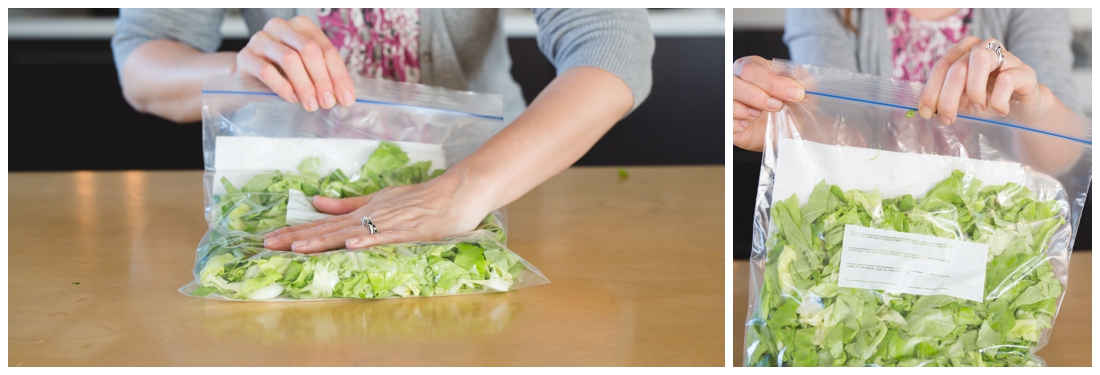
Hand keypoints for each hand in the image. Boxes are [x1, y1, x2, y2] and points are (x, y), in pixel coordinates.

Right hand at [236, 16, 355, 111]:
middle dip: (322, 79)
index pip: (326, 49)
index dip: (338, 75)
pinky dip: (283, 87)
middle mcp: (281, 27)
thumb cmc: (284, 74)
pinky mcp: (245, 56)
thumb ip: (325, 77)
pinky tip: (292, 99)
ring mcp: (261, 39)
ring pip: (289, 58)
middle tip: (328, 103)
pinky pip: (267, 70)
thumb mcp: (308, 72)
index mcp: (302, 26)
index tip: (346, 98)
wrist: (249, 80)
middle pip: (309, 50)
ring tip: (311, 105)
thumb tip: (345, 97)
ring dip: (304, 85)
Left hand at [261, 173, 491, 252]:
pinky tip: (351, 244)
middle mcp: (370, 216)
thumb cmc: (421, 198)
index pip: (323, 223)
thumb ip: (347, 204)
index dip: (296, 231)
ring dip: (324, 240)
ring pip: (350, 232)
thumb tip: (315, 202)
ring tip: (298, 248)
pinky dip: (368, 239)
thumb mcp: (379, 198)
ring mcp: (389, 222)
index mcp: (362, 211)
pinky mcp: (409, 230)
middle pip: (329, 229)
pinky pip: (385, 236)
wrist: (456, 191)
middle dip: (297, 237)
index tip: (269, 239)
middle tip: (268, 246)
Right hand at [733, 56, 805, 151]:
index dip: (773, 83)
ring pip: (728, 104)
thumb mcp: (800, 86)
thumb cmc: (792, 101)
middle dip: (757, 97)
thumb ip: (798, 81)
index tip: (795, 93)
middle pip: (733, 85)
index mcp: (751, 68)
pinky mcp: (728, 123)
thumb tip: (797, 89)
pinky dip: (738, 125)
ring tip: (760, 114)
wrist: (792, 125)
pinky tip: (749, 124)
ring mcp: (730, 102)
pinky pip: (727, 123)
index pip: (751, 71)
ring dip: (746, 111)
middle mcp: (735, 82)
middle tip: (777, 106)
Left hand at [918, 36, 1045, 124]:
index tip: (926, 112)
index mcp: (963, 50)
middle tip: (948, 118)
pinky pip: (1006, 79)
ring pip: (980, 60)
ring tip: (979, 108)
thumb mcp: (962, 98)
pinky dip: (998, 100)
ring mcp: (1005, 56)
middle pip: (957, 67)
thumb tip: (926, 110)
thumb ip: (945, 97)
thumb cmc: (987, 99)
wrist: (1024, 107)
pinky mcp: (1024, 71)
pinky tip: (1000, 110)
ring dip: (974, 90)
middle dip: (947, 97)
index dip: (931, 90)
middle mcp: (982, 47)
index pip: (941, 66)